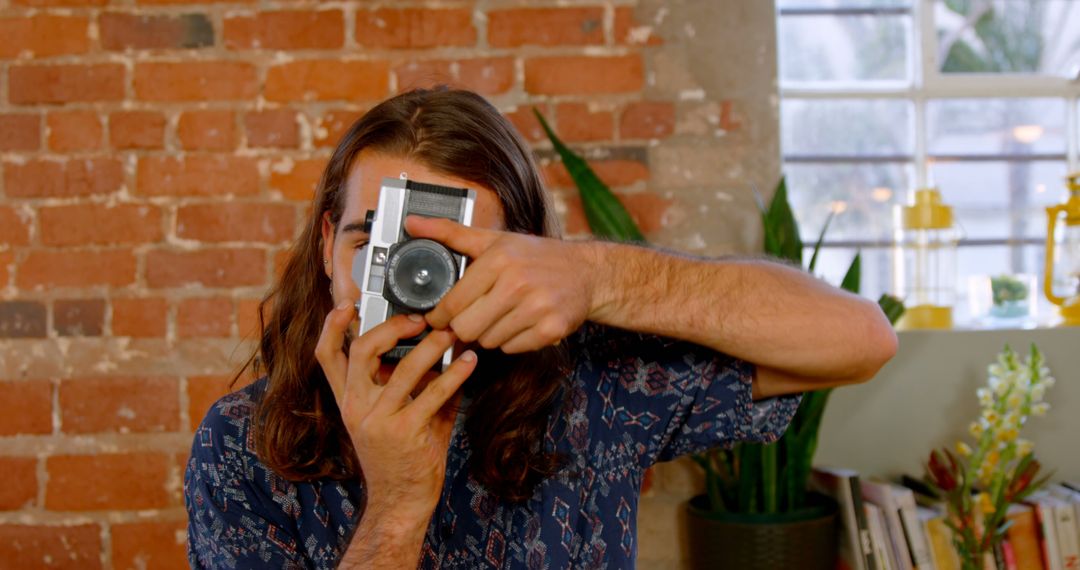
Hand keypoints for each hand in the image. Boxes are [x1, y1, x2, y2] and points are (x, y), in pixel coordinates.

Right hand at [314, 304, 477, 524]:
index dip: (332, 326)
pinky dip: (455, 374)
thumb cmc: (400, 455)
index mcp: (348, 400)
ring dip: (433, 346)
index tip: (346, 303)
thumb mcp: (393, 414)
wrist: (400, 501)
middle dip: (392, 327)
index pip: (326, 356)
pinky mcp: (405, 433)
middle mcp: (356, 407)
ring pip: (404, 368)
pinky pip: (433, 394)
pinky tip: (469, 362)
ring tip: (453, 334)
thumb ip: (408, 382)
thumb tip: (438, 347)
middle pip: (360, 350)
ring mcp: (378, 420)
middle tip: (421, 319)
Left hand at [405, 215, 597, 353]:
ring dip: (489, 333)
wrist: (586, 272)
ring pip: (488, 341)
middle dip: (465, 326)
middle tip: (474, 316)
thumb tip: (412, 223)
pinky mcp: (552, 329)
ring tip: (502, 315)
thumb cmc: (535, 256)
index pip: (453, 303)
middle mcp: (518, 283)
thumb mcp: (494, 239)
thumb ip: (450, 233)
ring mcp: (537, 307)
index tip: (441, 317)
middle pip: (467, 328)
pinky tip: (520, 323)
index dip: (441, 315)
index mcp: (499, 259)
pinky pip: (512, 349)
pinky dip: (511, 340)